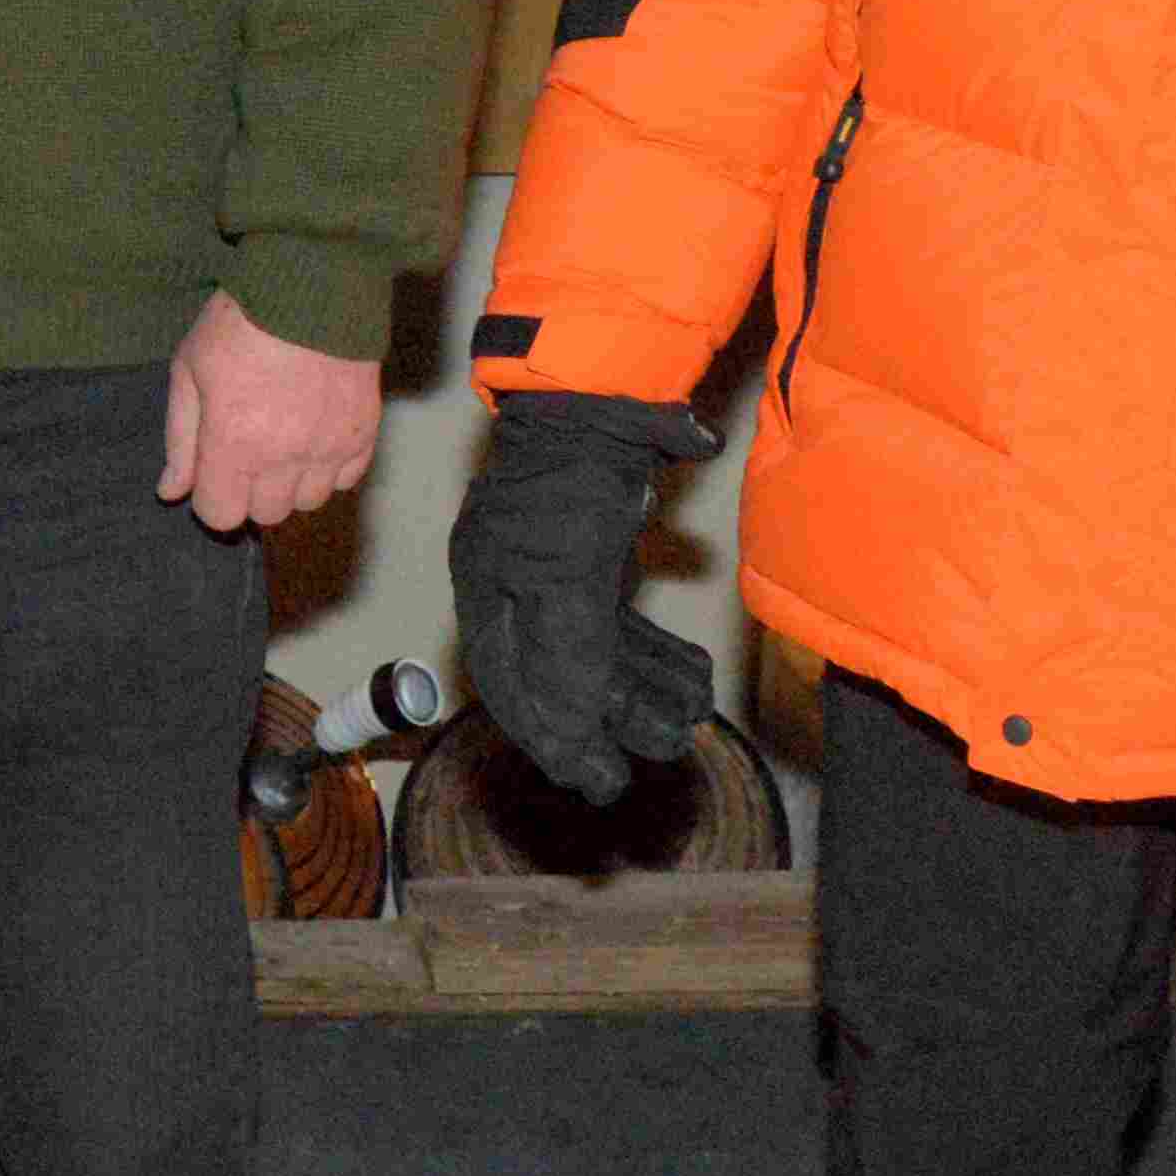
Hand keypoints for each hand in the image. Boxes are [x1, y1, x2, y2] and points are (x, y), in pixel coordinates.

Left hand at [159, 292, 382, 532]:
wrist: (313, 282)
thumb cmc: (239, 322)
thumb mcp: (189, 371)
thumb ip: (180, 439)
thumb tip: (171, 492)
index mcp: (234, 442)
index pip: (221, 516)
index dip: (212, 497)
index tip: (215, 469)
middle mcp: (285, 455)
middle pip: (266, 514)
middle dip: (251, 490)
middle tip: (249, 448)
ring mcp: (330, 446)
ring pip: (309, 502)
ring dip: (292, 482)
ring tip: (285, 438)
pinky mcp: (364, 432)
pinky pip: (347, 479)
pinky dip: (330, 467)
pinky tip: (315, 433)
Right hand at [443, 392, 719, 796]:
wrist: (605, 394)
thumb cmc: (572, 477)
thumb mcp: (566, 575)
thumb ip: (567, 658)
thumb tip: (572, 736)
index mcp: (486, 590)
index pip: (512, 685)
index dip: (554, 739)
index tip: (598, 781)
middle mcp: (514, 583)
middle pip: (558, 674)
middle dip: (612, 718)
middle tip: (658, 748)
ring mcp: (558, 565)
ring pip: (597, 651)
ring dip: (643, 689)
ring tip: (686, 714)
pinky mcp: (598, 548)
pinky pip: (622, 620)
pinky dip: (653, 652)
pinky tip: (689, 673)